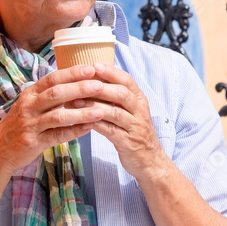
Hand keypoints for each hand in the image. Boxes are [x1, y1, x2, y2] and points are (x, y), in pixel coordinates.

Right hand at [0, 64, 105, 175]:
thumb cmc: (19, 125)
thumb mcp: (29, 104)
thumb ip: (48, 95)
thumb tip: (74, 81)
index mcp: (29, 93)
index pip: (52, 78)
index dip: (71, 73)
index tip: (91, 68)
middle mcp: (28, 106)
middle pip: (56, 93)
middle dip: (80, 88)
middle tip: (100, 85)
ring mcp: (30, 124)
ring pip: (58, 116)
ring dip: (81, 113)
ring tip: (100, 110)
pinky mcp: (33, 142)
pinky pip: (57, 135)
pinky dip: (74, 131)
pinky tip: (89, 129)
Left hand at [88, 62, 169, 181]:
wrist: (150, 161)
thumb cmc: (133, 131)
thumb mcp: (129, 111)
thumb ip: (115, 96)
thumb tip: (91, 79)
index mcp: (139, 99)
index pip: (127, 80)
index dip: (111, 72)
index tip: (93, 64)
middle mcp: (139, 111)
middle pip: (122, 93)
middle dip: (101, 86)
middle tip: (82, 81)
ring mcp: (135, 127)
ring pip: (115, 112)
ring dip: (94, 106)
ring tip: (76, 101)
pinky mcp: (128, 142)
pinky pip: (111, 131)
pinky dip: (96, 125)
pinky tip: (82, 121)